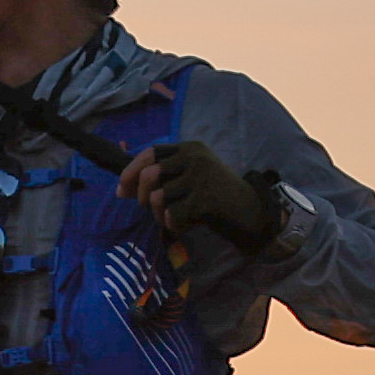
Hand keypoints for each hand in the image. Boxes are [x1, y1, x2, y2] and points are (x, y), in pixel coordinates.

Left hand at [132, 139, 283, 252]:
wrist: (252, 211)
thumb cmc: (216, 196)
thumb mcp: (192, 177)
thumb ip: (164, 177)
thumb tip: (123, 188)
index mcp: (190, 148)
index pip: (151, 152)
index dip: (131, 171)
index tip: (122, 189)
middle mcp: (194, 158)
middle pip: (149, 174)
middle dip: (142, 196)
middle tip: (150, 208)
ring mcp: (200, 177)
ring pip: (159, 198)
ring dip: (159, 215)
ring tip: (173, 220)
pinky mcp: (205, 199)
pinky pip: (172, 215)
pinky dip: (173, 226)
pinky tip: (186, 226)